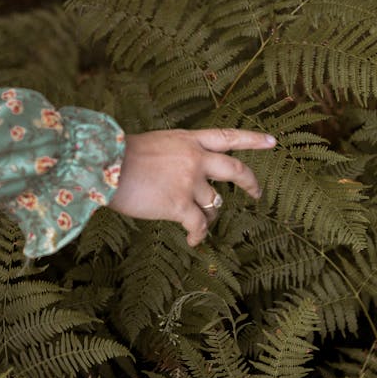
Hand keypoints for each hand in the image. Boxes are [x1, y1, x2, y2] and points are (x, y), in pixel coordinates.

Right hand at [108, 128, 275, 245]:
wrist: (103, 165)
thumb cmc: (120, 156)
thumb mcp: (157, 144)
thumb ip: (179, 155)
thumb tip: (189, 178)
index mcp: (189, 140)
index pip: (228, 136)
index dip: (252, 139)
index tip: (273, 142)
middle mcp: (195, 158)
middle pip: (235, 169)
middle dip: (250, 182)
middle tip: (257, 193)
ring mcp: (189, 181)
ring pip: (214, 203)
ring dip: (209, 215)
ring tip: (198, 222)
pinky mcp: (179, 204)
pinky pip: (198, 225)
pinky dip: (198, 235)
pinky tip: (194, 241)